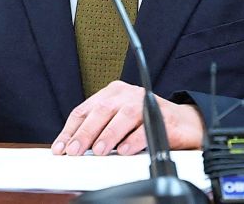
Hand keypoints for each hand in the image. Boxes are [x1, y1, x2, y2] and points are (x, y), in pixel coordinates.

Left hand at [51, 81, 204, 155]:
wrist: (183, 123)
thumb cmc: (145, 122)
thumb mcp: (117, 122)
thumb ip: (98, 130)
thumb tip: (74, 148)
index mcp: (112, 93)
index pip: (85, 109)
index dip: (70, 129)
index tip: (60, 147)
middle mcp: (127, 94)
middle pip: (101, 111)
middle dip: (85, 133)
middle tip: (74, 151)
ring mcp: (145, 102)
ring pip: (122, 116)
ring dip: (108, 135)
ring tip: (99, 151)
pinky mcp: (162, 116)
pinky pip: (145, 128)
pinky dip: (133, 140)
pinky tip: (125, 151)